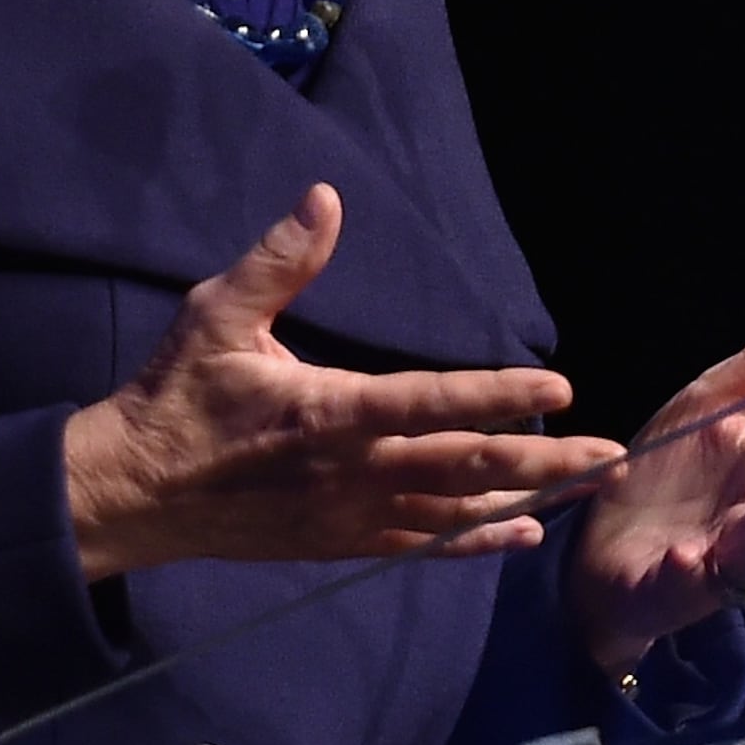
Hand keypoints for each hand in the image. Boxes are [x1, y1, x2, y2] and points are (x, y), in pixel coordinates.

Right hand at [63, 185, 621, 577]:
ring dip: (528, 499)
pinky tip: (521, 535)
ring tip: (588, 487)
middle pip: (466, 467)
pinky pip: (421, 545)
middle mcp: (352, 471)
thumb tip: (326, 200)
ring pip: (456, 511)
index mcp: (329, 413)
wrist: (131, 493)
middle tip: (613, 455)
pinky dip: (475, 542)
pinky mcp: (341, 542)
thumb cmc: (176, 397)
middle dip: (546, 462)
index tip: (558, 388)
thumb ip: (277, 262)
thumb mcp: (216, 315)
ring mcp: (350, 515)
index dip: (497, 395)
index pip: (431, 402)